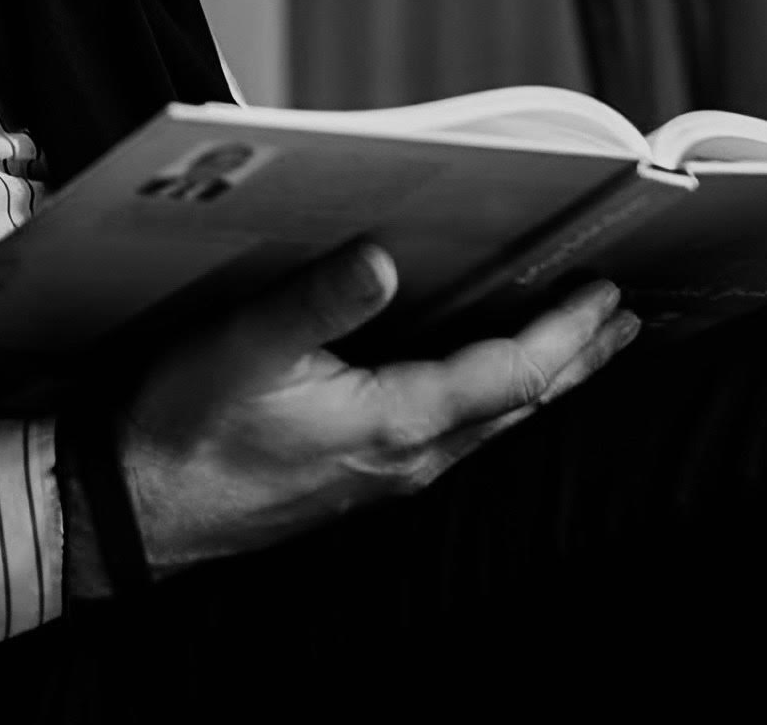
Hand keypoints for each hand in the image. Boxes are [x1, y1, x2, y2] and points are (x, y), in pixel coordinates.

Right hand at [119, 241, 637, 572]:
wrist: (141, 506)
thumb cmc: (188, 428)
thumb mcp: (247, 345)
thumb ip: (321, 301)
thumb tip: (382, 261)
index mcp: (394, 421)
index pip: (512, 375)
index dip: (566, 334)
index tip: (606, 295)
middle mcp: (407, 458)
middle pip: (521, 406)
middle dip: (578, 360)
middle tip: (625, 321)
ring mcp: (389, 475)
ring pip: (495, 427)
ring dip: (544, 382)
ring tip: (577, 350)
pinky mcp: (363, 478)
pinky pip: (458, 438)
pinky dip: (496, 401)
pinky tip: (484, 388)